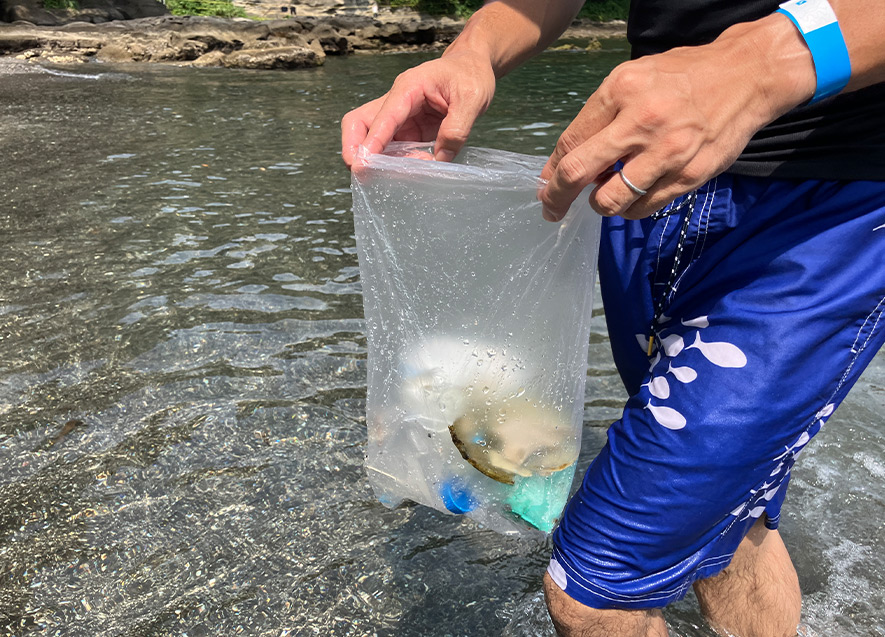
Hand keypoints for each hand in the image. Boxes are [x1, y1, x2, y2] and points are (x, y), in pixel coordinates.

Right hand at [340, 50, 495, 167]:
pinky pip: (392, 148)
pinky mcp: (408, 130)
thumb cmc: (471, 75)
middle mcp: (397, 101)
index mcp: (409, 88)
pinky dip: (395, 163)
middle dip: (355, 148)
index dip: (371, 142)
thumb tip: (440, 159)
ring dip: (380, 160)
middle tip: (362, 174)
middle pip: (360, 123)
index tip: (362, 164)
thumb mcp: (472, 99)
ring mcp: (400, 117)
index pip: (383, 117)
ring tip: (401, 176)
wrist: (474, 67)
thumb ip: (457, 129)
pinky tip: (411, 173)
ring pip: (373, 139)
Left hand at [539, 15, 815, 221]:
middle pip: (579, 173)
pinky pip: (644, 208)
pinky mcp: (689, 175)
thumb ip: (600, 118)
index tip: (546, 186)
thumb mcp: (634, 80)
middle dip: (557, 197)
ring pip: (610, 201)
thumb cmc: (682, 79)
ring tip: (606, 194)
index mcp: (622, 90)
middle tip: (552, 209)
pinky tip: (634, 195)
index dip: (552, 171)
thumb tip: (565, 163)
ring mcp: (667, 152)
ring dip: (600, 204)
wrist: (746, 76)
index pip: (571, 142)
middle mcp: (641, 121)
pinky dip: (630, 209)